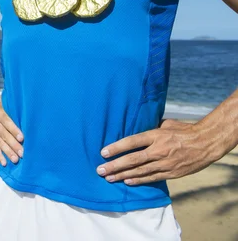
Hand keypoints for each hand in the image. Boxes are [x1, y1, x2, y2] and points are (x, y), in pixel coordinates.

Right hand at [0, 93, 23, 165]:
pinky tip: (4, 163)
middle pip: (4, 135)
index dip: (14, 130)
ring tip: (15, 160)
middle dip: (13, 145)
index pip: (7, 123)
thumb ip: (11, 106)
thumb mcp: (1, 100)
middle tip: (22, 153)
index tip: (22, 138)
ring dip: (7, 152)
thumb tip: (26, 108)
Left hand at [96, 119, 219, 184]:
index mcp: (156, 135)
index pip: (132, 141)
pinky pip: (152, 178)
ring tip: (108, 178)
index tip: (103, 152)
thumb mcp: (166, 124)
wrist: (206, 143)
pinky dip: (138, 180)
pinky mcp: (171, 172)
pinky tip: (127, 182)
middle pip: (132, 159)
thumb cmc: (183, 130)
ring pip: (140, 171)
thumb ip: (150, 127)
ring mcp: (165, 163)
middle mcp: (158, 150)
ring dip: (122, 175)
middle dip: (114, 166)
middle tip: (100, 170)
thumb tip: (134, 125)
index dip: (116, 147)